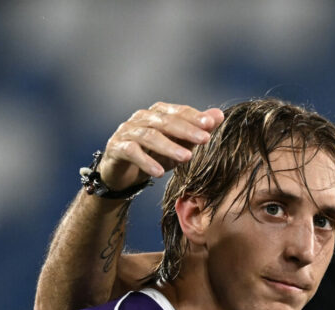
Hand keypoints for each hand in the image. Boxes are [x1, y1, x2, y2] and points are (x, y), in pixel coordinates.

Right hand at [98, 102, 224, 190]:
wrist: (124, 173)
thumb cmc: (154, 155)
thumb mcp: (179, 144)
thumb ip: (197, 130)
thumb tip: (219, 115)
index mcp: (158, 113)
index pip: (178, 111)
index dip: (194, 117)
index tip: (210, 124)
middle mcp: (142, 118)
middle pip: (165, 121)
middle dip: (186, 130)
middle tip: (204, 140)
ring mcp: (127, 131)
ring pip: (149, 136)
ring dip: (169, 147)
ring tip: (186, 158)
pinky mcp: (116, 147)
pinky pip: (132, 151)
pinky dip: (146, 162)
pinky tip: (159, 173)